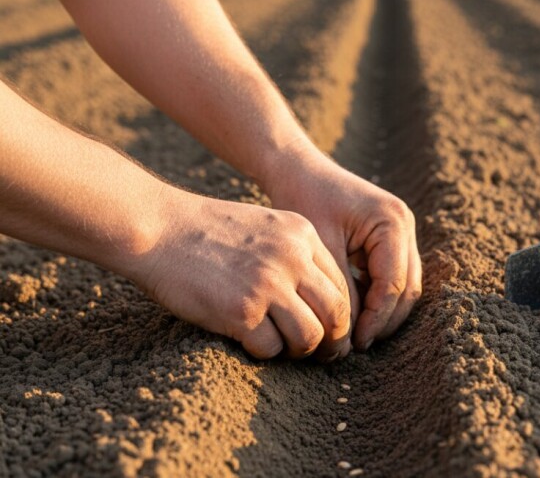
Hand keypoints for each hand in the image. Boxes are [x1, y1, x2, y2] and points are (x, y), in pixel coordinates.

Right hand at [126, 190, 351, 360]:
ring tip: (283, 348)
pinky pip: (272, 348)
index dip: (340, 315)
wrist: (156, 228)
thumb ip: (294, 254)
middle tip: (320, 353)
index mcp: (302, 235)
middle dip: (331, 340)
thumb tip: (319, 301)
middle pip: (336, 313)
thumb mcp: (264, 226)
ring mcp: (268, 285)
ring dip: (299, 350)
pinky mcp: (242, 311)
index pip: (342, 285)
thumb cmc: (205, 231)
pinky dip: (264, 352)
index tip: (331, 331)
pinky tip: (249, 341)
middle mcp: (292, 259)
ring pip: (310, 336)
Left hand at [261, 147, 421, 350]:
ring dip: (382, 314)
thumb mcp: (321, 248)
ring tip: (354, 337)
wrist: (296, 169)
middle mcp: (405, 226)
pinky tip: (352, 316)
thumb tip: (348, 339)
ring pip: (404, 287)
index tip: (354, 343)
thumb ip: (340, 291)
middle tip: (356, 347)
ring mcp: (401, 233)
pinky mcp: (390, 240)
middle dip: (384, 321)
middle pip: (407, 289)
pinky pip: (391, 278)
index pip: (393, 283)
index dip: (376, 318)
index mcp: (392, 222)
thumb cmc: (303, 199)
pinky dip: (376, 299)